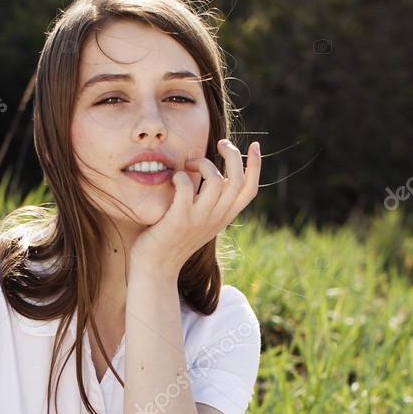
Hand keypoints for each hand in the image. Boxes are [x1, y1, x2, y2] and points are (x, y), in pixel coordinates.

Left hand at [128, 139, 261, 278]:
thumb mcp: (199, 222)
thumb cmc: (172, 241)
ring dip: (202, 163)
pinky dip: (179, 176)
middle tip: (220, 144)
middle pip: (237, 180)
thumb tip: (212, 173)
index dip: (256, 166)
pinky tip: (173, 178)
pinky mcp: (179, 219)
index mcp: (224, 218)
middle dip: (232, 154)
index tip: (255, 146)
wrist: (155, 269)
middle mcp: (216, 218)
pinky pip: (186, 187)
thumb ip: (209, 202)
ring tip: (187, 165)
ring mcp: (198, 219)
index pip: (250, 190)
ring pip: (215, 180)